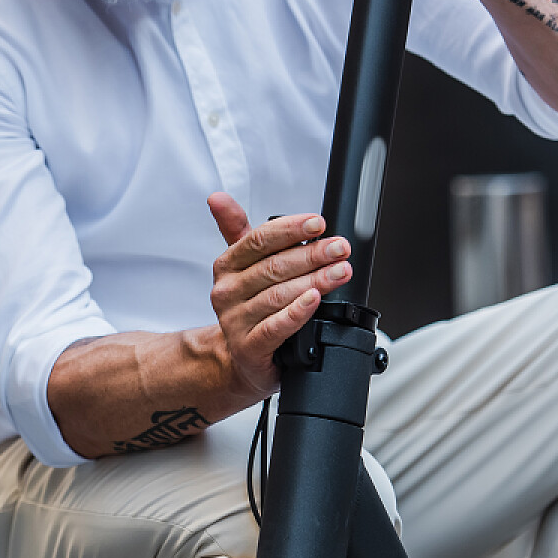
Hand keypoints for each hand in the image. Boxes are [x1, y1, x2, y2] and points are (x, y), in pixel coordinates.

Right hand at [207, 194, 351, 397]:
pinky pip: (275, 327)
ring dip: (314, 281)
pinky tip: (315, 300)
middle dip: (312, 255)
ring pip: (278, 295)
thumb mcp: (243, 266)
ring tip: (340, 271)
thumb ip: (237, 230)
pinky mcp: (249, 348)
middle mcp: (227, 292)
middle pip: (273, 267)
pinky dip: (297, 312)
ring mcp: (235, 321)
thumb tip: (217, 197)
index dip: (291, 230)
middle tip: (340, 248)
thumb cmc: (250, 308)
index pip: (258, 240)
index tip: (319, 223)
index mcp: (226, 267)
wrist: (241, 359)